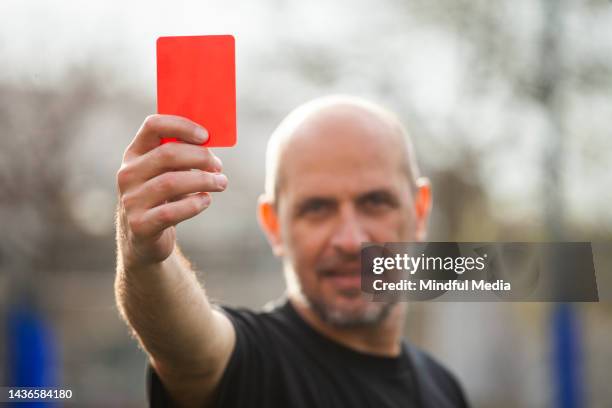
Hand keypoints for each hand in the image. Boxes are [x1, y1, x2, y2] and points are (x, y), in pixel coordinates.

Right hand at [116, 114, 226, 267]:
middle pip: (167, 154)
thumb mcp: (167, 173)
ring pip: (171, 182)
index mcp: (134, 154)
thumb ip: (182, 157)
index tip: (206, 136)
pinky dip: (194, 204)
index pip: (153, 126)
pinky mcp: (140, 225)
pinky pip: (171, 212)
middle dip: (200, 157)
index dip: (181, 126)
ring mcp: (131, 200)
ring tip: (221, 183)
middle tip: (218, 166)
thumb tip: (211, 144)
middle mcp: (128, 174)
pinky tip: (206, 201)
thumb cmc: (163, 198)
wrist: (143, 238)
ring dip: (203, 181)